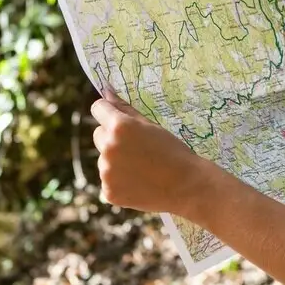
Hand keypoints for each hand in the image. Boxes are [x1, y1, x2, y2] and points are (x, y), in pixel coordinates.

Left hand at [90, 90, 207, 213]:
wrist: (186, 185)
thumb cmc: (172, 150)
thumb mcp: (151, 125)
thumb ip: (125, 109)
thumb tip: (107, 93)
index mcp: (119, 127)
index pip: (98, 108)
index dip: (108, 111)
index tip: (117, 118)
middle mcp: (108, 148)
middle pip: (98, 134)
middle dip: (112, 137)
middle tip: (137, 147)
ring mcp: (106, 172)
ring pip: (103, 158)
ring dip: (116, 160)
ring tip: (142, 167)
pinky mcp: (108, 191)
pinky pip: (108, 179)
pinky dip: (119, 180)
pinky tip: (139, 182)